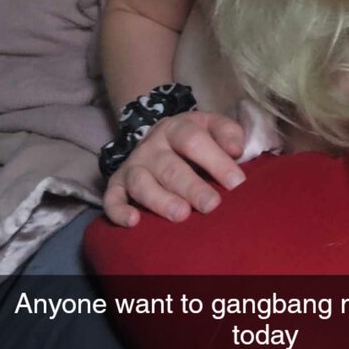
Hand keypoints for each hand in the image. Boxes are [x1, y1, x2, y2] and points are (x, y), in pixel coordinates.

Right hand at [103, 111, 245, 226]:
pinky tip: (133, 222)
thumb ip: (228, 133)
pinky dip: (119, 210)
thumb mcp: (211, 126)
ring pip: (142, 183)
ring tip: (180, 215)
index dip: (215, 160)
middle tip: (211, 205)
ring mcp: (133, 166)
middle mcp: (151, 146)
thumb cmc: (194, 139)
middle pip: (170, 166)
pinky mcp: (117, 185)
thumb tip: (236, 150)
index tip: (237, 183)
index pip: (194, 140)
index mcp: (177, 127)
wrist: (158, 137)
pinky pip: (111, 198)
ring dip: (160, 200)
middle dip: (191, 187)